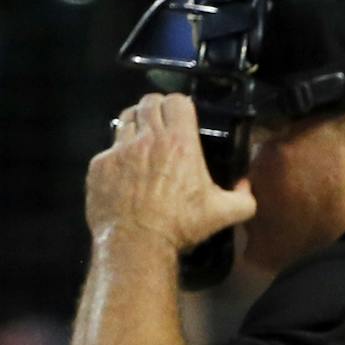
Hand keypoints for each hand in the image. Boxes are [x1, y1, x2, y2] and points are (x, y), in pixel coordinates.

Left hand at [86, 93, 256, 252]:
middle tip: (163, 124)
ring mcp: (119, 149)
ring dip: (136, 123)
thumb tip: (245, 186)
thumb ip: (244, 198)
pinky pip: (109, 147)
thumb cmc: (180, 225)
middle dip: (157, 108)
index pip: (177, 101)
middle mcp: (148, 139)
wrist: (136, 243)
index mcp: (180, 144)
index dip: (181, 105)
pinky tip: (126, 168)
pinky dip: (118, 152)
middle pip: (149, 102)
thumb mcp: (223, 214)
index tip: (183, 117)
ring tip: (142, 138)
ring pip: (126, 117)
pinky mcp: (100, 164)